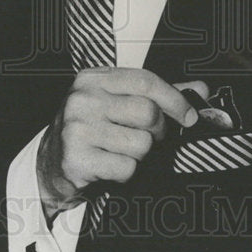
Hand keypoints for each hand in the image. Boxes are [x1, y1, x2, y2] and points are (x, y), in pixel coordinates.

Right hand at [36, 68, 208, 218]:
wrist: (50, 163)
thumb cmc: (90, 128)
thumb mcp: (117, 102)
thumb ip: (159, 94)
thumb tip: (201, 89)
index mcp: (94, 78)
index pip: (146, 81)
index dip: (174, 99)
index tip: (189, 115)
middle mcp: (83, 98)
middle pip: (148, 113)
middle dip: (158, 130)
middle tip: (149, 137)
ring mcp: (77, 128)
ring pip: (141, 143)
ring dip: (140, 154)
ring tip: (122, 151)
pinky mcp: (77, 158)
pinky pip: (126, 168)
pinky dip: (126, 172)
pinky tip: (110, 166)